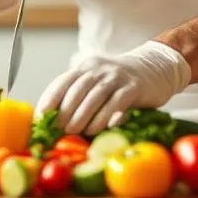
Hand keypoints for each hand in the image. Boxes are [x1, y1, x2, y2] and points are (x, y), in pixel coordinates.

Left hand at [36, 41, 191, 135]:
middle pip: (77, 89)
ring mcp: (117, 76)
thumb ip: (83, 96)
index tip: (40, 117)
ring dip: (81, 115)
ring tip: (72, 131)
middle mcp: (100, 68)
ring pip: (95, 96)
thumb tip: (58, 122)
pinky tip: (96, 129)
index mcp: (87, 67)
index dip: (49, 99)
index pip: (62, 81)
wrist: (157, 68)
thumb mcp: (100, 83)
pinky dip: (104, 117)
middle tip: (56, 129)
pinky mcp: (134, 87)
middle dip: (63, 110)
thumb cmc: (122, 83)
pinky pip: (116, 103)